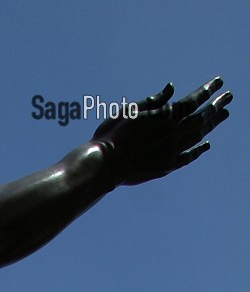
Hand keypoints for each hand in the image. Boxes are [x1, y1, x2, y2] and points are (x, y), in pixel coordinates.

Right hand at [94, 77, 230, 185]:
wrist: (105, 164)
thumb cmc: (113, 134)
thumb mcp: (131, 110)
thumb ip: (154, 101)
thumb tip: (172, 88)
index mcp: (165, 117)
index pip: (193, 100)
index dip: (208, 90)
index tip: (219, 82)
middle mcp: (173, 134)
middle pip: (202, 117)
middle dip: (217, 105)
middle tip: (229, 97)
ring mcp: (172, 151)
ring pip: (198, 135)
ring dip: (212, 124)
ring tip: (223, 115)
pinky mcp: (167, 166)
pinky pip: (189, 156)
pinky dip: (199, 149)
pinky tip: (206, 144)